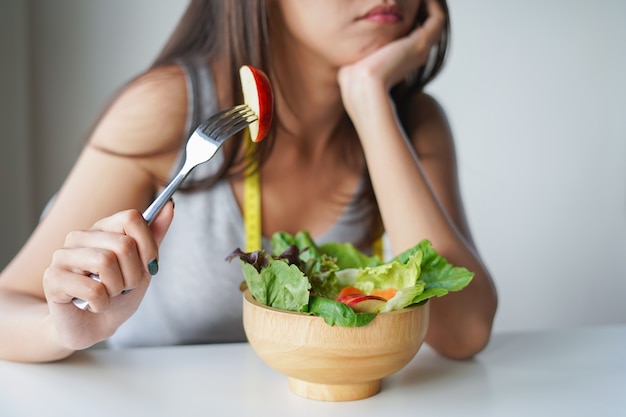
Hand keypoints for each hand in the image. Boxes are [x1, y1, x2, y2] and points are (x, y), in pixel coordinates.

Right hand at [42, 202, 173, 349]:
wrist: (93, 327)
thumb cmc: (118, 294)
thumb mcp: (144, 266)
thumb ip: (155, 236)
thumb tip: (170, 206)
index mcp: (103, 228)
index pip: (131, 218)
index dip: (148, 246)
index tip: (149, 265)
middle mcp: (80, 236)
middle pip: (123, 244)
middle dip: (134, 274)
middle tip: (125, 287)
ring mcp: (62, 255)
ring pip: (105, 262)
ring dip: (117, 288)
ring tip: (109, 294)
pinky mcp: (52, 279)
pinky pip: (92, 289)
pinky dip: (102, 304)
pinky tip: (94, 305)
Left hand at [338, 0, 444, 118]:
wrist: (362, 87)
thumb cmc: (353, 81)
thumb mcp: (356, 64)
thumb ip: (359, 58)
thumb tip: (348, 56)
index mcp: (401, 61)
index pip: (412, 36)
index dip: (408, 20)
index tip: (398, 7)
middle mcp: (415, 55)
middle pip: (426, 27)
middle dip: (420, 9)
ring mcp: (420, 50)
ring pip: (435, 22)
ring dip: (428, 5)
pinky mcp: (421, 43)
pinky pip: (437, 18)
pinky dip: (432, 3)